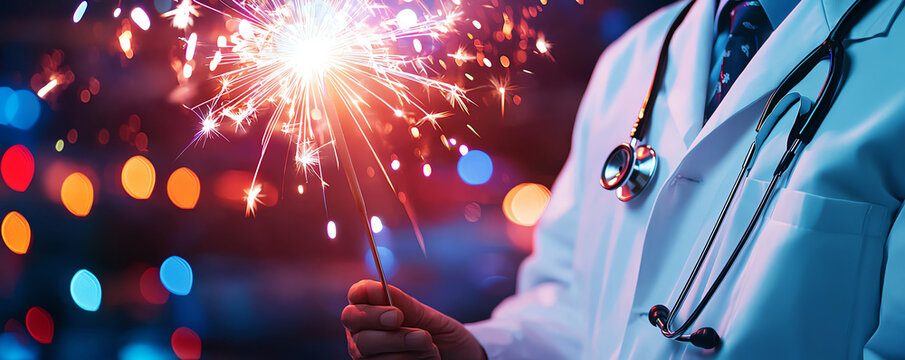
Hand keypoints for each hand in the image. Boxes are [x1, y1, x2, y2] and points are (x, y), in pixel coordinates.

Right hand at [342, 280, 487, 359]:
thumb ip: (405, 305)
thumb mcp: (429, 317)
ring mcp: (367, 355)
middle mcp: (363, 331)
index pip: (357, 294)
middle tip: (407, 325)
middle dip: (381, 325)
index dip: (368, 297)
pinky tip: (422, 358)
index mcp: (374, 308)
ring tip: (428, 344)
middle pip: (354, 324)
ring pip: (366, 350)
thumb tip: (377, 287)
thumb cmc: (442, 336)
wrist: (458, 358)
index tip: (396, 311)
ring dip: (402, 346)